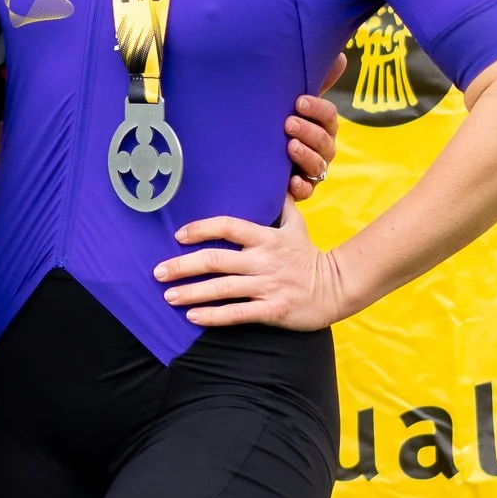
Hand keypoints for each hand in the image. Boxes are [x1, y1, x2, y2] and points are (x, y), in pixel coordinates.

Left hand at [153, 200, 354, 329]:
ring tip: (168, 296)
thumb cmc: (311, 256)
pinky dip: (213, 316)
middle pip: (216, 259)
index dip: (201, 228)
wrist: (338, 288)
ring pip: (222, 288)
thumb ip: (282, 205)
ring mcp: (267, 286)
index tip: (179, 235)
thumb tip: (275, 180)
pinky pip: (237, 313)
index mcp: (266, 237)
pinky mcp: (273, 310)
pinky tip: (193, 317)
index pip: (228, 226)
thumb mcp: (298, 225)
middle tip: (158, 271)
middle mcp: (263, 260)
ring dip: (191, 292)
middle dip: (183, 265)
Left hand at [285, 53, 347, 201]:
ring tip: (290, 147)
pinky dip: (300, 187)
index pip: (329, 116)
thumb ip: (312, 82)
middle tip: (288, 123)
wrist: (260, 157)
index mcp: (323, 126)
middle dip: (308, 131)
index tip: (299, 102)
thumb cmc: (281, 124)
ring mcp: (313, 171)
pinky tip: (291, 181)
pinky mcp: (301, 190)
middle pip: (325, 141)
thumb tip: (340, 56)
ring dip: (305, 156)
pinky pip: (307, 192)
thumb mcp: (293, 104)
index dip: (317, 109)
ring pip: (318, 166)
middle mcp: (323, 149)